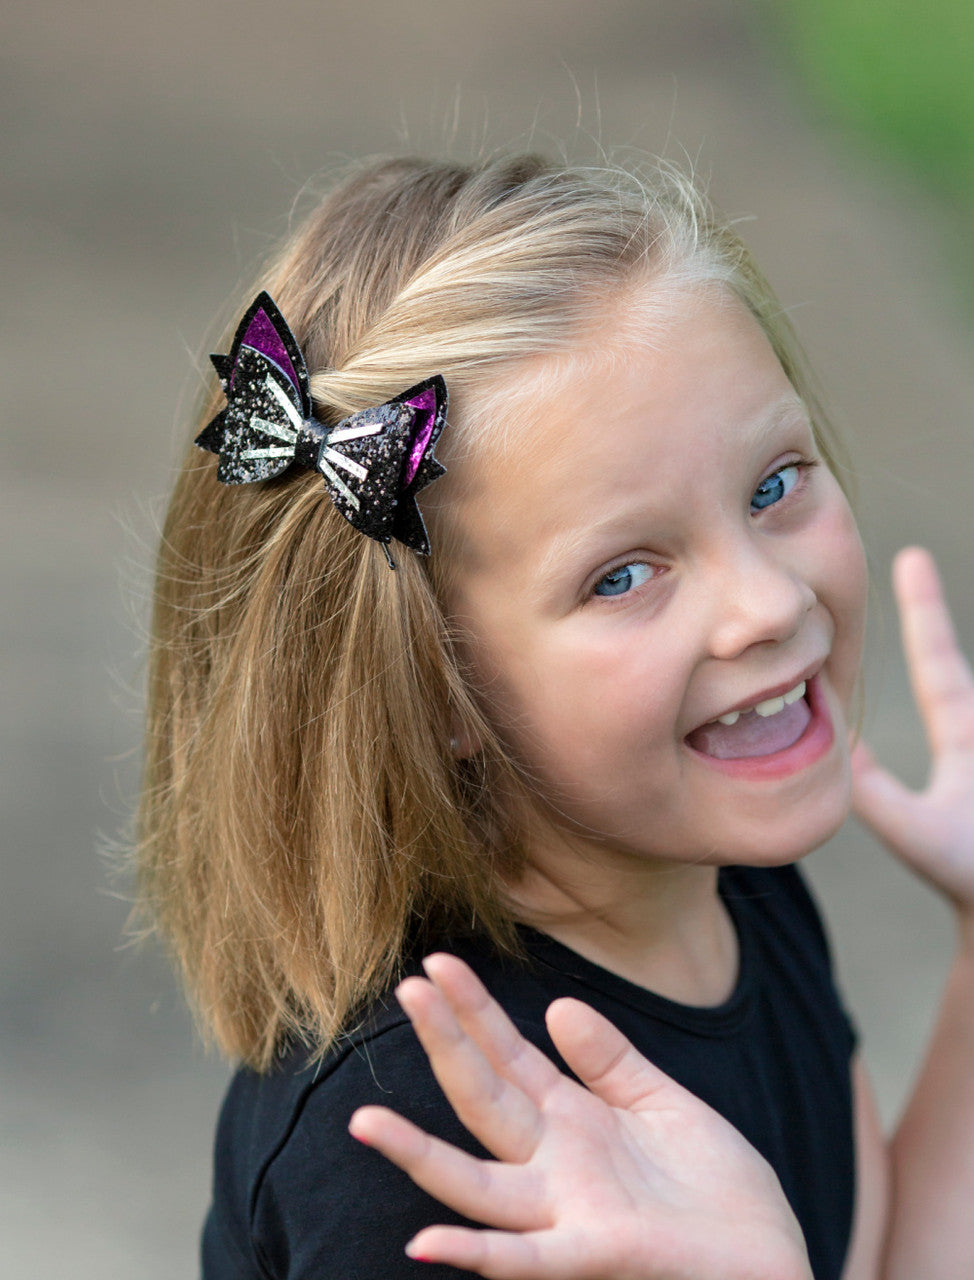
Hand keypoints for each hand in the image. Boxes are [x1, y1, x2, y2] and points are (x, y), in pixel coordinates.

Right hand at [349, 954, 810, 1279]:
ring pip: (477, 1183)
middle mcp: (556, 1165)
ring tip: (364, 1121)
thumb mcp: (662, 1104)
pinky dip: (476, 1252)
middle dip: (445, 1045)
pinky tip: (425, 1242)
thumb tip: (557, 1004)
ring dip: (419, 1155)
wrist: (775, 1259)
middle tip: (407, 987)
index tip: (437, 962)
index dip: (473, 1010)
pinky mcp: (599, 1254)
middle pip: (483, 1099)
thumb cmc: (720, 1189)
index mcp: (573, 1121)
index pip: (507, 1055)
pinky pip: (527, 1259)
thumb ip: (610, 1060)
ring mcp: (570, 1212)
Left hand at [852, 547, 973, 916]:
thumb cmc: (965, 876)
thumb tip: (838, 746)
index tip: (909, 558)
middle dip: (940, 612)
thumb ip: (875, 790)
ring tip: (920, 571)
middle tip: (920, 554)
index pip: (940, 664)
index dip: (924, 614)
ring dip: (958, 658)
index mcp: (964, 736)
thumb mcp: (914, 829)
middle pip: (964, 667)